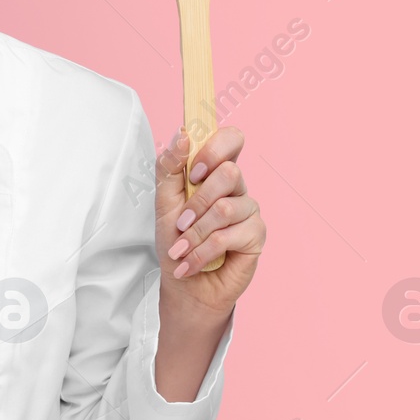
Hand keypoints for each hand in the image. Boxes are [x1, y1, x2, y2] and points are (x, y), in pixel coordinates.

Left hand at [153, 125, 264, 320]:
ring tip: (180, 249)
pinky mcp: (256, 236)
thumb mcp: (163, 202)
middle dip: (197, 201)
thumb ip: (170, 167)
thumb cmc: (176, 240)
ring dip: (195, 233)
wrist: (184, 284)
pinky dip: (201, 252)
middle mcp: (237, 188)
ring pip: (226, 209)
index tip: (195, 170)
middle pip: (230, 172)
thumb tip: (183, 135)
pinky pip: (228, 236)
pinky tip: (191, 263)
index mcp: (216, 173)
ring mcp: (250, 211)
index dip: (216, 148)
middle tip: (181, 221)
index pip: (232, 139)